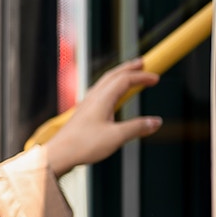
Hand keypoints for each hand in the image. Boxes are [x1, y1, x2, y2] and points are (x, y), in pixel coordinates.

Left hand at [44, 58, 160, 176]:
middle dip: (129, 68)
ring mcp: (87, 104)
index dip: (141, 77)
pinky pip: (99, 91)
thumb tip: (156, 122)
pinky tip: (111, 94)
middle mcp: (93, 97)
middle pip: (113, 75)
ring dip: (119, 75)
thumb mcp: (116, 137)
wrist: (59, 154)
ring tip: (129, 74)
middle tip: (142, 63)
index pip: (124, 80)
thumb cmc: (84, 145)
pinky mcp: (83, 112)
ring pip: (104, 82)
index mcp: (102, 99)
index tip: (156, 78)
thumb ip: (137, 128)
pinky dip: (110, 86)